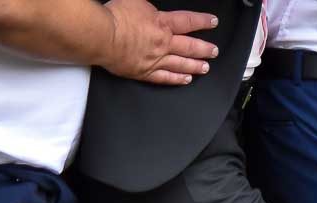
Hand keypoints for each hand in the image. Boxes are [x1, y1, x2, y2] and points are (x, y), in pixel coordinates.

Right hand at [102, 0, 219, 85]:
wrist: (102, 35)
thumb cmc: (115, 15)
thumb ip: (146, 0)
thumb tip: (150, 0)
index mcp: (161, 23)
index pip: (188, 21)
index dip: (203, 21)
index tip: (213, 22)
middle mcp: (163, 43)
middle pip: (190, 46)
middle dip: (205, 49)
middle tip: (214, 51)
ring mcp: (155, 59)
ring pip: (181, 64)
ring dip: (195, 66)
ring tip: (206, 68)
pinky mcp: (144, 72)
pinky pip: (165, 78)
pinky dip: (177, 79)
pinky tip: (186, 80)